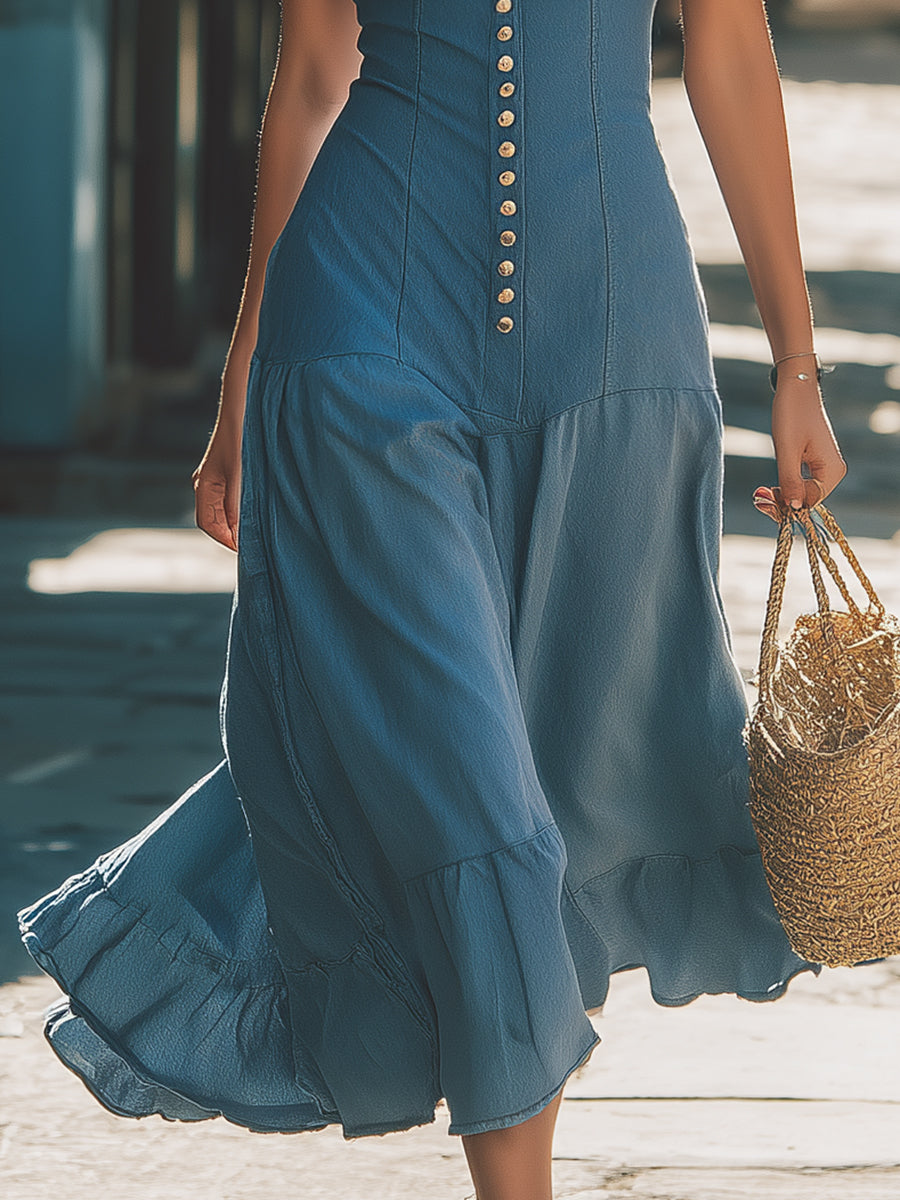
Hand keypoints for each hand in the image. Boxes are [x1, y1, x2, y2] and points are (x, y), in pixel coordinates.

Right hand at [192, 416, 241, 551]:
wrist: (243, 407)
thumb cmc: (240, 436)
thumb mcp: (240, 473)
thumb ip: (236, 503)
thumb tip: (237, 532)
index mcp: (204, 485)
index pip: (207, 524)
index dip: (224, 539)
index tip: (242, 550)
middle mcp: (206, 484)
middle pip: (213, 520)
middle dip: (229, 535)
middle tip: (251, 546)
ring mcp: (215, 478)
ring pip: (221, 511)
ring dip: (235, 524)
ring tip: (254, 533)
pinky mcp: (227, 473)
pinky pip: (229, 500)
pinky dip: (239, 512)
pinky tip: (254, 513)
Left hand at [752, 379, 846, 522]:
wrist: (796, 388)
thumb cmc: (792, 415)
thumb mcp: (787, 450)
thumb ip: (790, 481)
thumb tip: (795, 507)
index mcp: (832, 470)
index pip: (810, 502)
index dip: (786, 506)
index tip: (761, 500)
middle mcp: (834, 471)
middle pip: (808, 500)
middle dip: (783, 502)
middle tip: (758, 497)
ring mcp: (826, 467)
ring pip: (803, 493)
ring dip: (782, 495)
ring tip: (761, 492)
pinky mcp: (817, 462)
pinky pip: (802, 483)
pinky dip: (786, 486)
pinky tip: (771, 486)